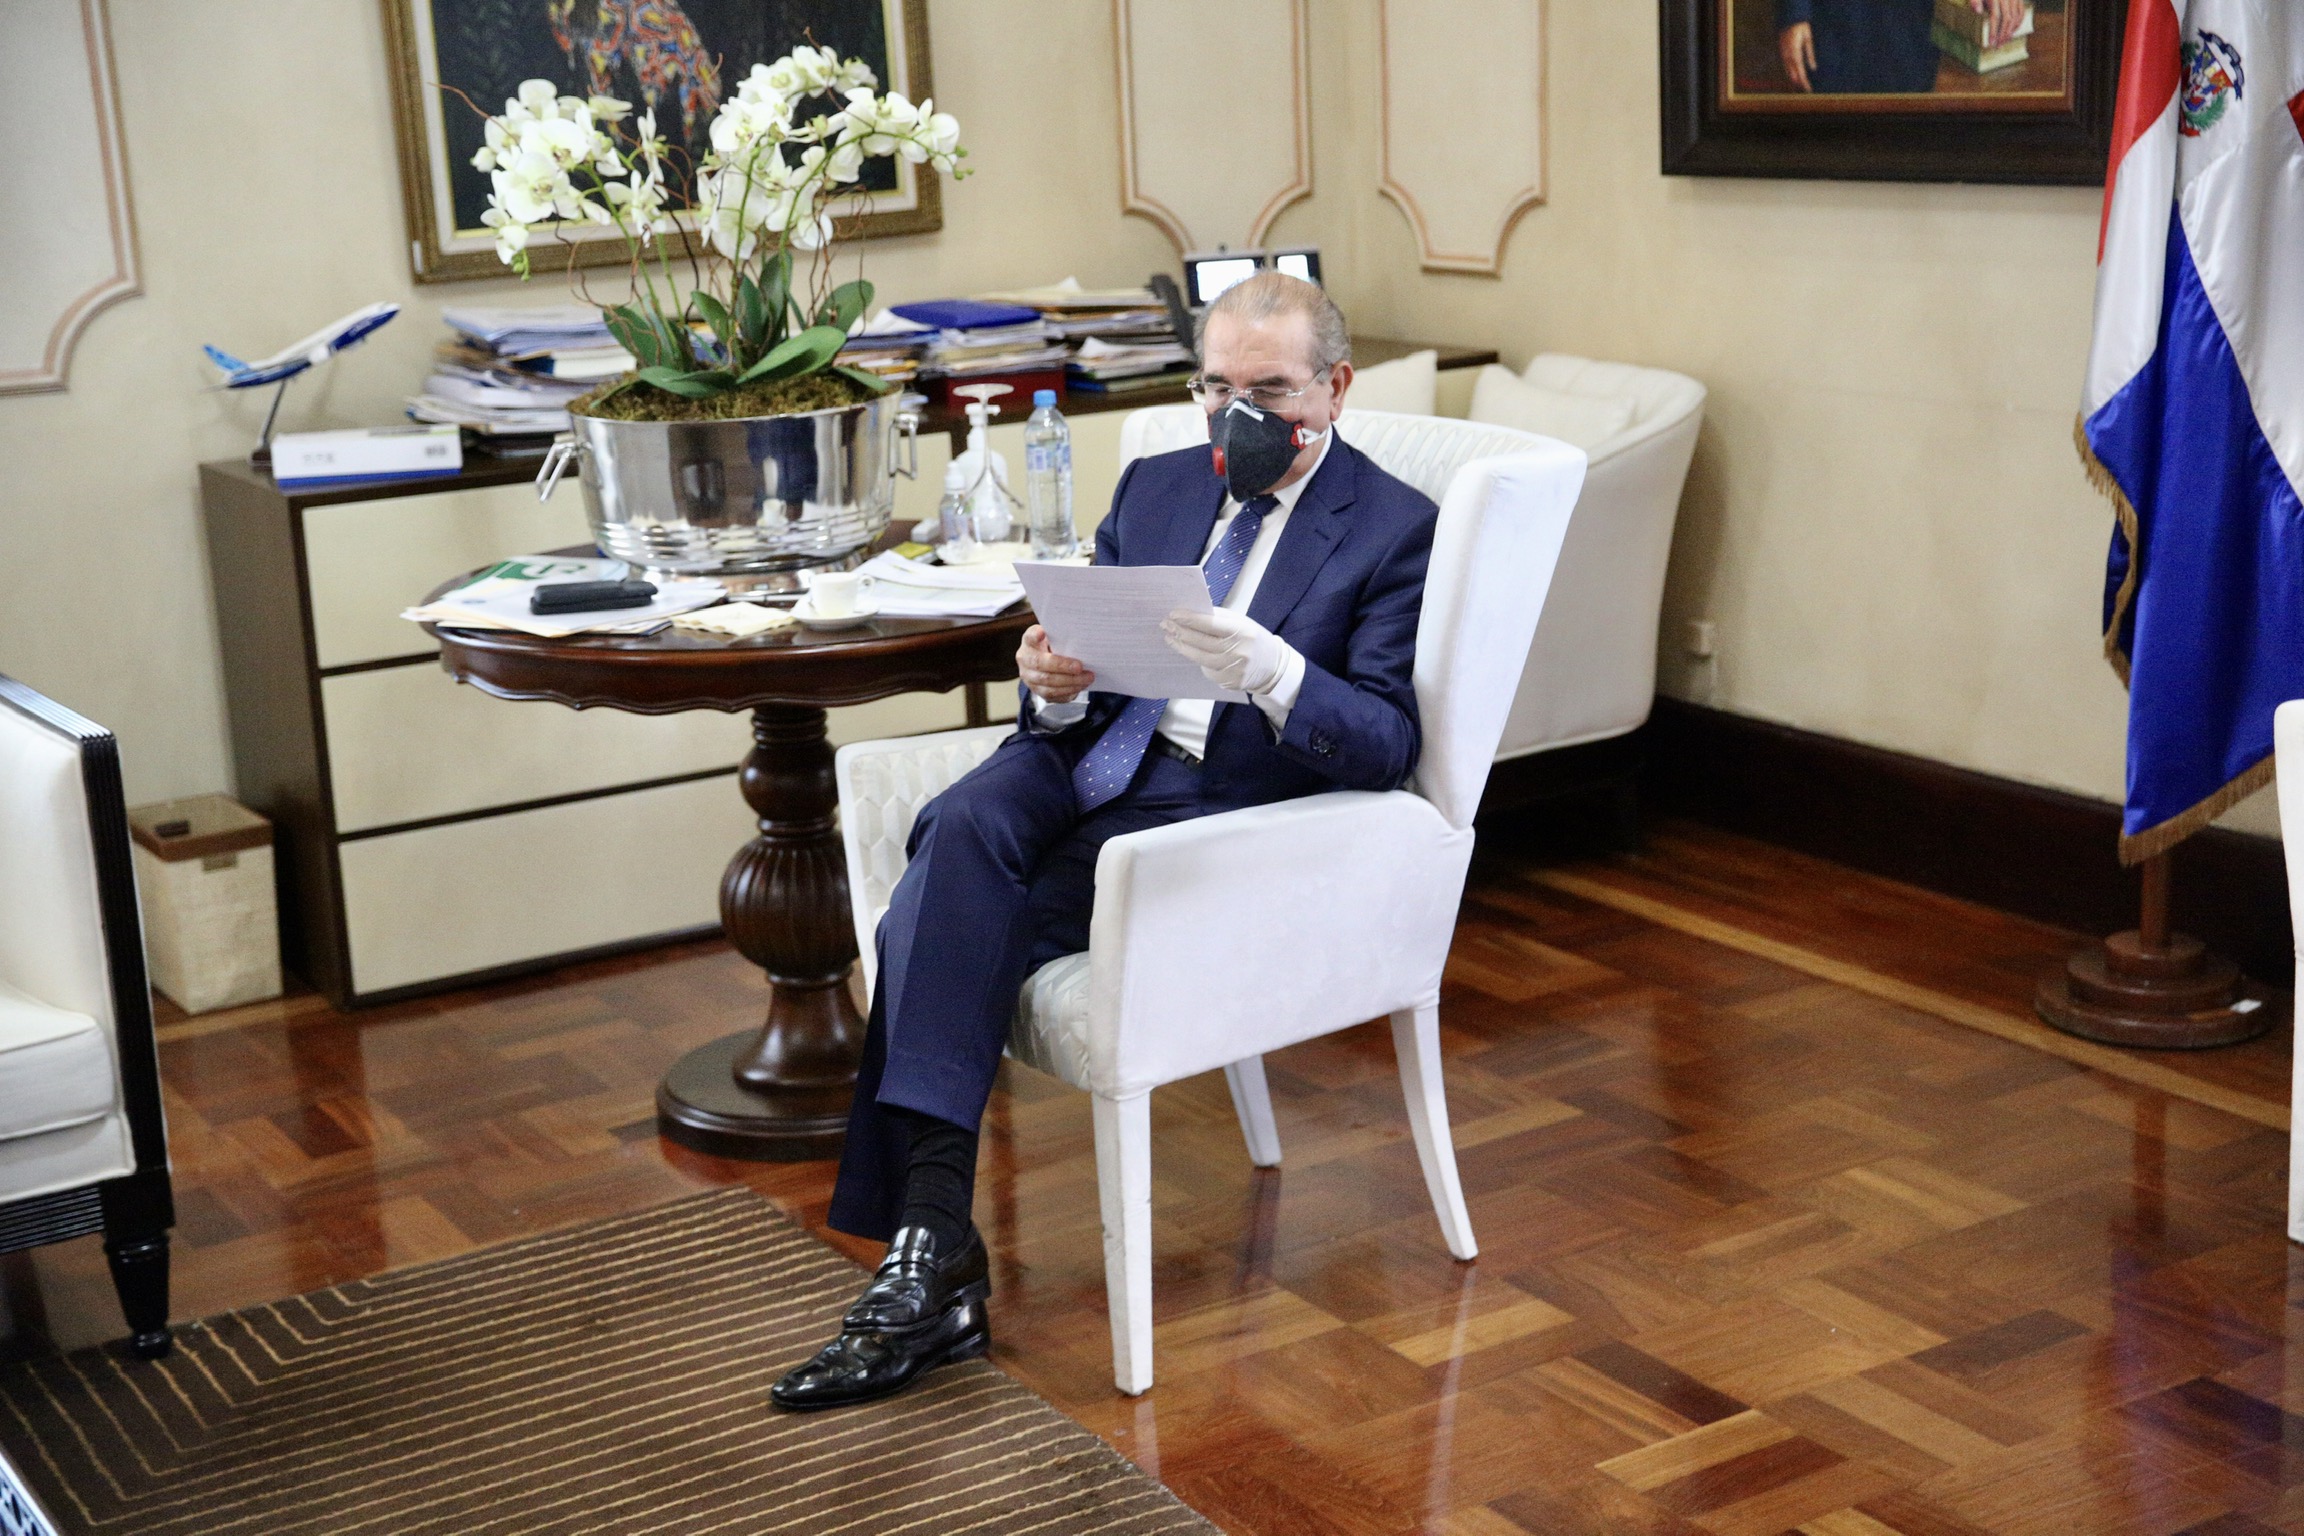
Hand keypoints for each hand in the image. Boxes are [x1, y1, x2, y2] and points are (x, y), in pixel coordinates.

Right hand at [1018, 625, 1092, 702]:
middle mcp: (1025, 660)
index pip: (1029, 637)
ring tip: (1088, 678)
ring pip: (1047, 683)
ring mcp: (1029, 678)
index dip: (1035, 636)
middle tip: (1080, 667)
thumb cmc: (1054, 646)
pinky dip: (1069, 691)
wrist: (1046, 662)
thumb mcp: (1055, 638)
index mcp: (1029, 642)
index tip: (1042, 633)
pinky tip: (1081, 686)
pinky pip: (1053, 695)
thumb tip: (1082, 640)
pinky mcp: (1037, 691)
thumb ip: (1063, 638)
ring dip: (1070, 681)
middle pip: (1040, 664)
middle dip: (1062, 666)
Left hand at [1162, 608, 1291, 695]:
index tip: (1174, 614)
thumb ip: (1219, 618)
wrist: (1272, 666)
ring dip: (1182, 647)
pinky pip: (1207, 670)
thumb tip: (1191, 614)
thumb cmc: (1253, 639)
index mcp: (1243, 631)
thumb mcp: (1242, 623)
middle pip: (1202, 642)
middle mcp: (1238, 652)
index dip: (1191, 619)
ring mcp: (1233, 669)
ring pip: (1200, 658)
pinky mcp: (1229, 682)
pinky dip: (1197, 660)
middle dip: (1181, 632)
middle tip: (1166, 624)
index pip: (1211, 624)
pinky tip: (1190, 652)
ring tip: (1170, 638)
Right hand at [1779, 22, 1814, 89]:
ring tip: (1799, 86)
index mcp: (1795, 55)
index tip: (1808, 89)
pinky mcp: (1782, 54)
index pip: (1800, 72)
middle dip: (1800, 82)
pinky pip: (1786, 66)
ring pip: (1789, 71)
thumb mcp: (1808, 41)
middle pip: (1794, 74)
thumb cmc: (1801, 30)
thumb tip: (1813, 68)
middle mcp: (1788, 58)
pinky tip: (1793, 76)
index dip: (1804, 81)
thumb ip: (1810, 55)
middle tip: (1806, 90)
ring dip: (1794, 79)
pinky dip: (1790, 72)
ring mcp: (1784, 56)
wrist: (1791, 21)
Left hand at [1974, 0, 2023, 46]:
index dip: (1994, 31)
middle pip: (2007, 19)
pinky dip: (2018, 23)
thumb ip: (1975, 1)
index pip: (1996, 17)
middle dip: (2003, 35)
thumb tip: (1978, 12)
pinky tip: (2013, 31)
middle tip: (1997, 46)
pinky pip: (2021, 12)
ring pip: (2016, 17)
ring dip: (2010, 31)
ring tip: (2004, 41)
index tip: (1991, 43)